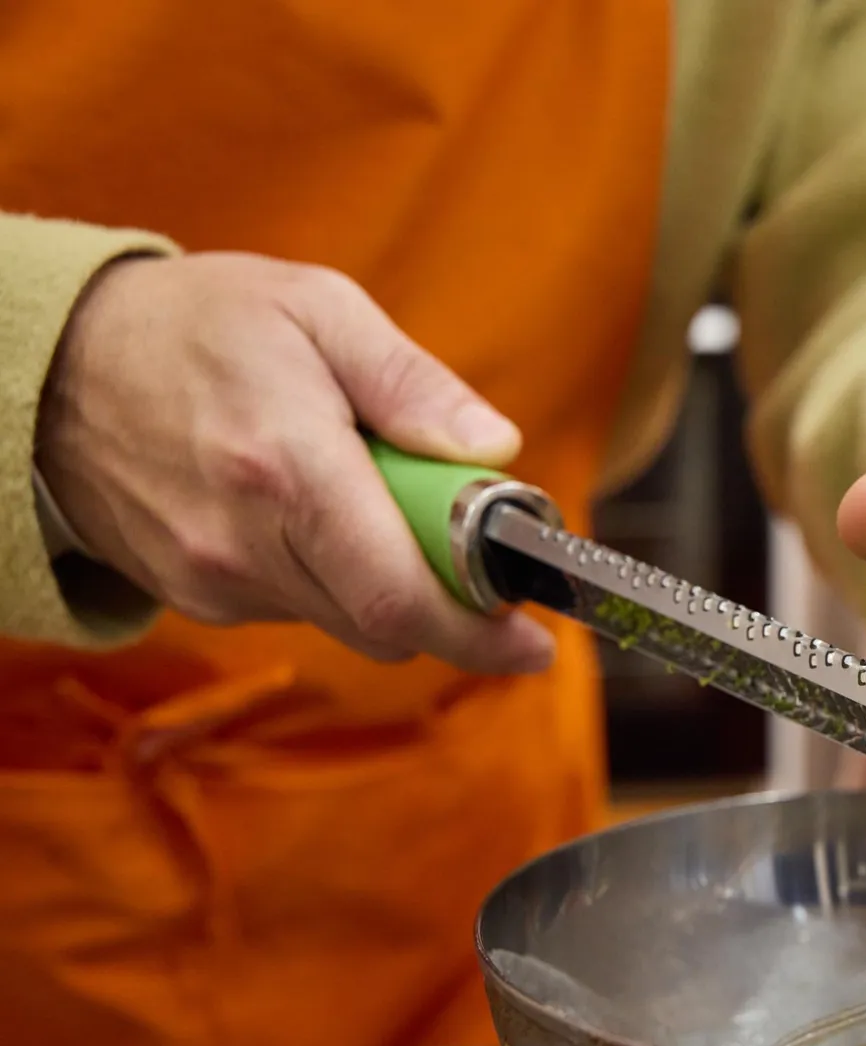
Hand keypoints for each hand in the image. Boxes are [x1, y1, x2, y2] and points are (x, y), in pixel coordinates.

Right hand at [35, 251, 554, 672]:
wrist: (53, 365)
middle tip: (473, 548)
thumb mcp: (317, 309)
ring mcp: (212, 580)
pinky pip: (300, 610)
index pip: (401, 595)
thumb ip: (413, 383)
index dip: (481, 633)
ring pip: (348, 622)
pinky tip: (316, 514)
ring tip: (374, 499)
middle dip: (452, 602)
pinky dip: (336, 577)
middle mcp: (245, 543)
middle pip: (387, 625)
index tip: (535, 640)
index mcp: (288, 468)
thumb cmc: (195, 325)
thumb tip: (494, 450)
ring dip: (391, 582)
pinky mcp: (195, 597)